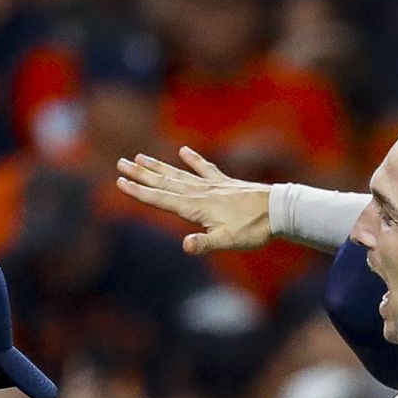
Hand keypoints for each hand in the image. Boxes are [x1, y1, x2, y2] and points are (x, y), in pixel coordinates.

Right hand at [115, 146, 272, 253]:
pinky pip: (205, 168)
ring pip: (178, 173)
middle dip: (141, 174)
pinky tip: (183, 150)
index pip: (161, 199)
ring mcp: (212, 185)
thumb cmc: (253, 229)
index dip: (139, 192)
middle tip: (120, 162)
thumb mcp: (228, 241)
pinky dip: (193, 159)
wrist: (278, 210)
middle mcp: (200, 192)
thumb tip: (186, 247)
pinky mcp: (225, 182)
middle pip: (164, 182)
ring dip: (158, 165)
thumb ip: (205, 243)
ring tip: (140, 156)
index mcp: (195, 207)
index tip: (119, 182)